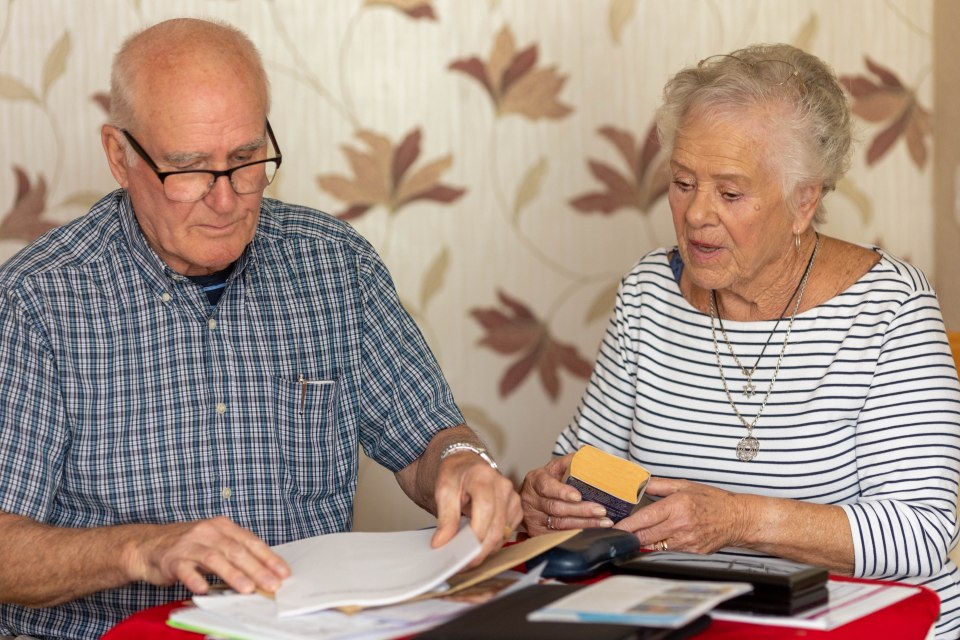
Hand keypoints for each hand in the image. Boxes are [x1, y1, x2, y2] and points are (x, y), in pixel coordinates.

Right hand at [123, 516, 290, 594]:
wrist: (147, 546)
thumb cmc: (187, 546)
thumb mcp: (214, 543)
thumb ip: (235, 554)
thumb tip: (264, 573)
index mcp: (223, 526)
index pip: (251, 542)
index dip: (268, 557)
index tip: (283, 572)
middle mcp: (208, 532)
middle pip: (236, 550)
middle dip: (257, 569)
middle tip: (271, 584)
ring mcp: (189, 544)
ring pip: (215, 559)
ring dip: (233, 574)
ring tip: (247, 589)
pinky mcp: (172, 559)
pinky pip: (185, 569)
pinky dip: (195, 579)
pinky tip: (204, 589)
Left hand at [430, 452, 521, 565]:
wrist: (466, 465)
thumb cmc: (456, 475)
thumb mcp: (443, 491)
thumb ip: (445, 517)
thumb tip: (442, 543)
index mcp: (484, 477)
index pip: (485, 511)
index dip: (474, 536)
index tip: (459, 554)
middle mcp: (504, 487)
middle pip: (496, 528)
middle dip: (479, 551)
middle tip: (461, 564)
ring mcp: (513, 498)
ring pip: (503, 534)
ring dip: (486, 549)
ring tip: (467, 555)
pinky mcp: (516, 508)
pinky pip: (507, 533)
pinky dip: (493, 542)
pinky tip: (479, 543)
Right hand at [520, 453, 611, 534]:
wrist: (534, 496)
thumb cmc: (550, 480)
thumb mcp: (557, 466)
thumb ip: (572, 461)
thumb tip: (590, 457)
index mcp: (534, 480)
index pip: (547, 486)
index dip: (562, 492)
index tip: (578, 496)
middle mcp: (530, 500)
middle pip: (556, 508)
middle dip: (581, 510)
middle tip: (601, 510)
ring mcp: (532, 518)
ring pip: (560, 524)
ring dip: (584, 524)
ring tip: (604, 522)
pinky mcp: (537, 532)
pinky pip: (559, 535)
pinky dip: (577, 533)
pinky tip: (592, 532)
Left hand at [615, 478, 746, 553]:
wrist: (737, 518)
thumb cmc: (713, 500)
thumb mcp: (685, 486)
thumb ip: (659, 485)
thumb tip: (639, 484)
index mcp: (677, 506)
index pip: (645, 518)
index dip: (627, 525)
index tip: (616, 527)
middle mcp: (681, 525)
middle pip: (646, 536)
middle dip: (630, 535)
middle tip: (619, 533)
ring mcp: (687, 541)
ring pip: (655, 546)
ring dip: (645, 541)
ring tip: (638, 534)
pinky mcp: (692, 552)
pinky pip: (669, 551)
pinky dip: (661, 545)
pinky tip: (661, 538)